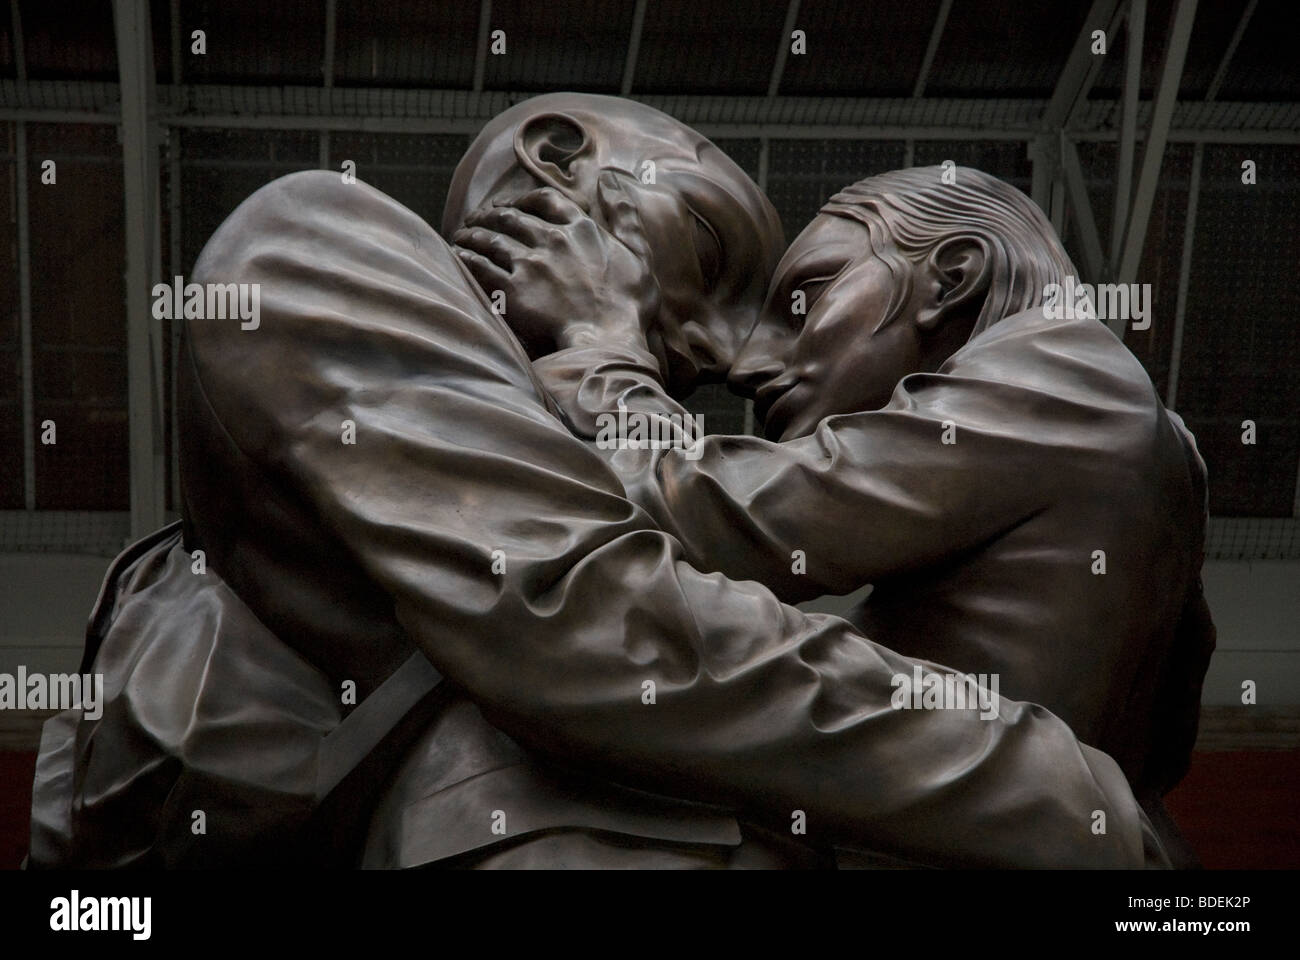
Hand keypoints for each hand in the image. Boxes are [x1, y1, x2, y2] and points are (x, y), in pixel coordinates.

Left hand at [452, 174, 659, 356]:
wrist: (608, 340)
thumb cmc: (628, 304)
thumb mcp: (638, 253)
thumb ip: (625, 216)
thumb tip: (611, 181)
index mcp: (580, 229)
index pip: (545, 199)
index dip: (522, 199)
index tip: (510, 204)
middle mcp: (551, 240)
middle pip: (511, 217)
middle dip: (490, 214)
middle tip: (477, 219)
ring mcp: (530, 264)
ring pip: (491, 239)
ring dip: (473, 235)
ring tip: (463, 237)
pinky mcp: (513, 290)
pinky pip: (481, 268)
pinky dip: (466, 259)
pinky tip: (458, 258)